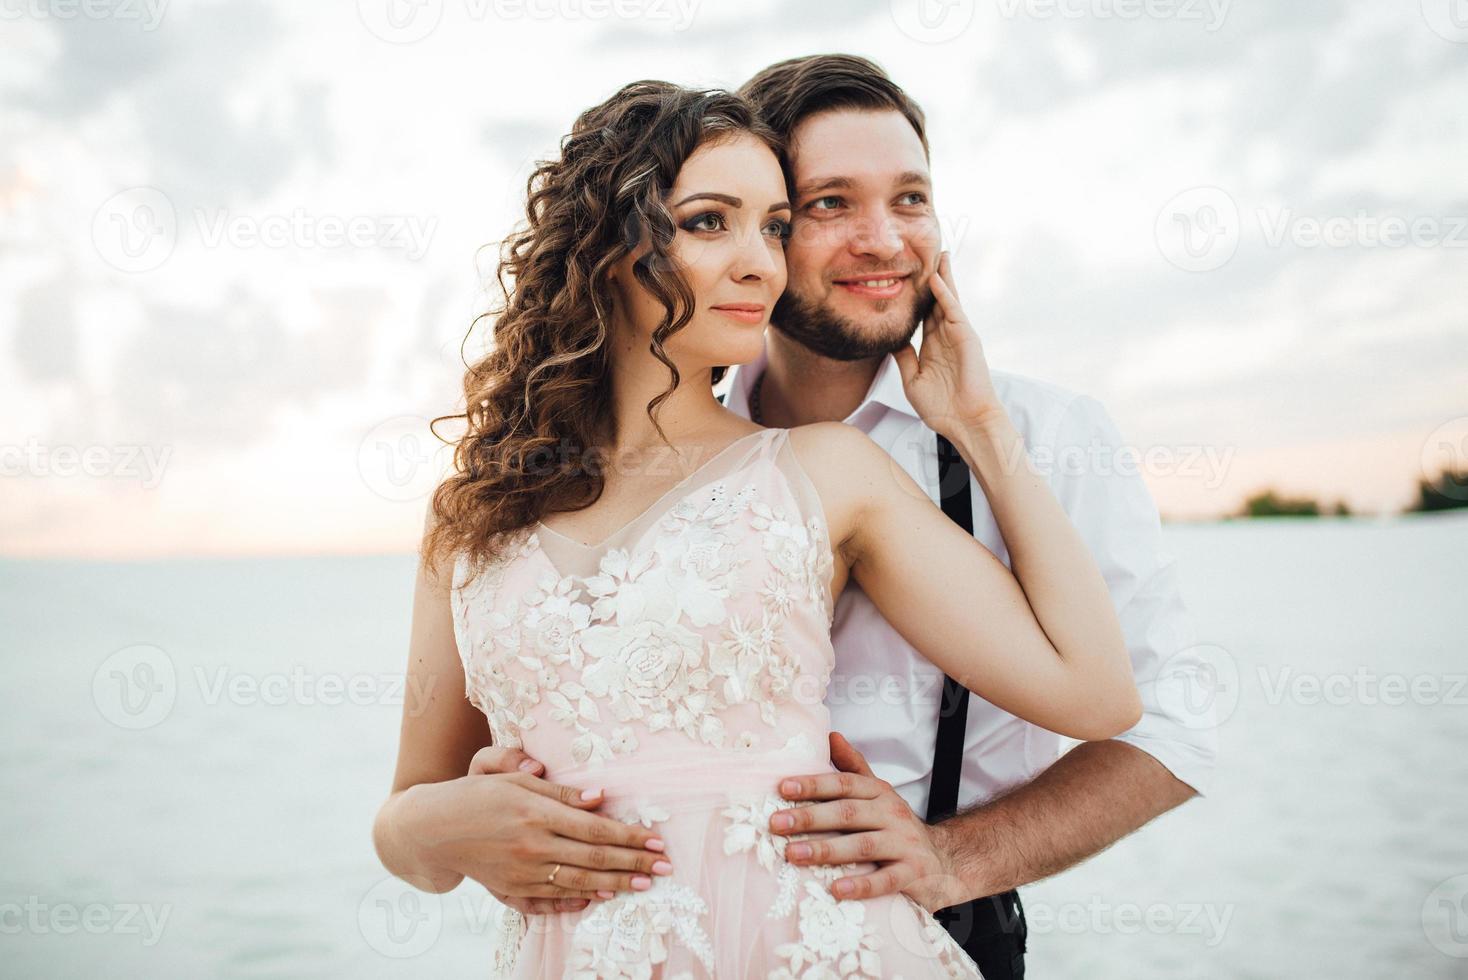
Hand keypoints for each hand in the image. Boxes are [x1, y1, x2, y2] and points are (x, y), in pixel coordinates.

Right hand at [408, 745, 672, 915]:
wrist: (433, 830)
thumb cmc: (477, 794)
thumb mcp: (514, 779)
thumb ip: (558, 790)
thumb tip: (597, 798)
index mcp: (536, 811)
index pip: (595, 827)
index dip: (629, 835)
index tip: (656, 840)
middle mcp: (532, 845)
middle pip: (595, 857)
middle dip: (634, 863)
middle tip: (665, 867)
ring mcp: (522, 872)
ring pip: (580, 881)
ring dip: (616, 884)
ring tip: (645, 884)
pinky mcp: (512, 889)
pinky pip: (554, 898)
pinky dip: (581, 898)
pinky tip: (602, 896)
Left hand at [769, 732, 968, 912]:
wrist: (945, 859)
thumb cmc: (896, 826)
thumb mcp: (878, 793)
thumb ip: (854, 767)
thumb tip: (830, 735)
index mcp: (879, 793)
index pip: (844, 784)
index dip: (814, 784)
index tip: (783, 787)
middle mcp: (892, 814)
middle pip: (847, 813)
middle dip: (809, 817)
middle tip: (776, 823)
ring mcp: (904, 844)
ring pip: (862, 845)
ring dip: (826, 850)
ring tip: (793, 854)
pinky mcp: (913, 874)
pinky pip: (886, 880)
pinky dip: (861, 885)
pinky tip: (836, 889)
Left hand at [893, 251, 1006, 440]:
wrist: (964, 422)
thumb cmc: (941, 407)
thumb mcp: (912, 379)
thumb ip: (904, 357)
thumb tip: (891, 339)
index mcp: (932, 346)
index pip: (923, 314)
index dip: (915, 296)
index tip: (905, 278)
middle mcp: (946, 337)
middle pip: (937, 300)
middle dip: (933, 278)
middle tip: (925, 254)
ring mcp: (957, 335)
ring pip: (948, 299)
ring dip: (943, 276)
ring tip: (939, 254)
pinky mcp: (967, 337)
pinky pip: (954, 310)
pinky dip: (945, 293)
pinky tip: (936, 278)